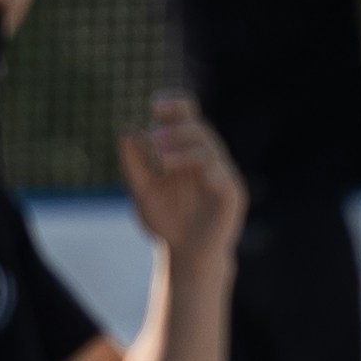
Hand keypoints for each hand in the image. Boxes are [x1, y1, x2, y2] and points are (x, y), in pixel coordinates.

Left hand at [121, 92, 244, 270]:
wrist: (186, 257)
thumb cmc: (167, 220)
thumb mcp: (142, 191)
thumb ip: (133, 164)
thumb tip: (127, 130)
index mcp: (187, 148)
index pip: (186, 114)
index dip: (174, 104)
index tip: (155, 106)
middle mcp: (208, 156)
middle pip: (198, 128)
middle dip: (175, 131)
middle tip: (154, 140)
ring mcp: (222, 175)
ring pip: (210, 149)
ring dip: (186, 151)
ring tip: (162, 161)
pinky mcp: (232, 196)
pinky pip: (225, 177)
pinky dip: (211, 172)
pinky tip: (197, 175)